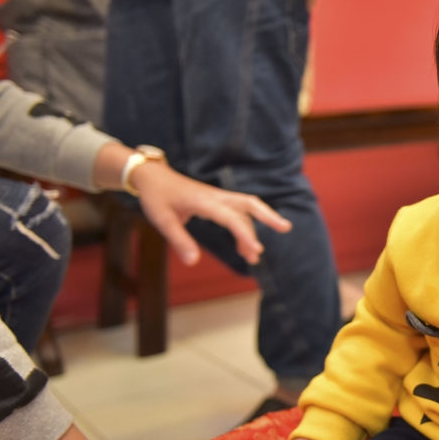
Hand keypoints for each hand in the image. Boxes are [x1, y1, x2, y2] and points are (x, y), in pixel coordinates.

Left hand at [130, 161, 291, 266]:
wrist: (152, 177)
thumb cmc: (156, 197)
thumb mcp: (162, 220)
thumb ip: (179, 240)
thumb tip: (193, 262)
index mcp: (204, 201)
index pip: (231, 218)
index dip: (245, 234)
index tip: (256, 250)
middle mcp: (216, 197)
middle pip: (250, 204)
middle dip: (268, 216)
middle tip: (286, 228)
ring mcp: (218, 198)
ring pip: (246, 210)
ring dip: (254, 230)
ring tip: (254, 257)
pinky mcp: (217, 201)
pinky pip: (238, 213)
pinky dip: (245, 228)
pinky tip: (244, 247)